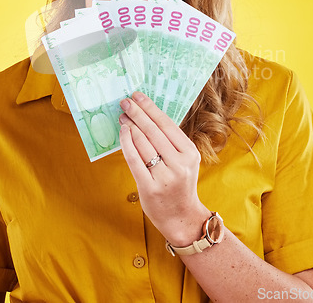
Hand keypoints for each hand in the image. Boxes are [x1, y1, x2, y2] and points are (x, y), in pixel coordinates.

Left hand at [119, 91, 209, 245]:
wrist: (182, 217)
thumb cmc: (180, 184)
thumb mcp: (184, 161)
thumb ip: (170, 142)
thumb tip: (146, 116)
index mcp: (190, 153)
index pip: (167, 124)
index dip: (150, 108)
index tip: (138, 96)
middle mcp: (179, 164)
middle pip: (153, 131)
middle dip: (137, 113)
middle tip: (125, 101)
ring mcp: (164, 177)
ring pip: (143, 143)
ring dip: (130, 126)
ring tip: (123, 116)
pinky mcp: (149, 188)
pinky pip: (134, 160)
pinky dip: (126, 143)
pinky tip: (122, 132)